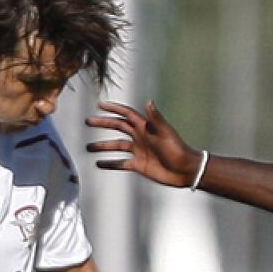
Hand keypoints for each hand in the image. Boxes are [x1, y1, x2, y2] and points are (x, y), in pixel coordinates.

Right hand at [86, 100, 202, 188]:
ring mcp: (139, 151)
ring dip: (103, 146)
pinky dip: (111, 163)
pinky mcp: (139, 165)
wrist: (184, 170)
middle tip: (88, 122)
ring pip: (117, 146)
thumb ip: (156, 118)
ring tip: (89, 147)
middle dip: (103, 124)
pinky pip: (121, 163)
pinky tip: (100, 164)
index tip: (100, 105)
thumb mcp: (165, 132)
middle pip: (118, 127)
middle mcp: (140, 137)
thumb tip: (149, 101)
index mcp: (145, 127)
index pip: (126, 114)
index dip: (114, 109)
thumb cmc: (178, 149)